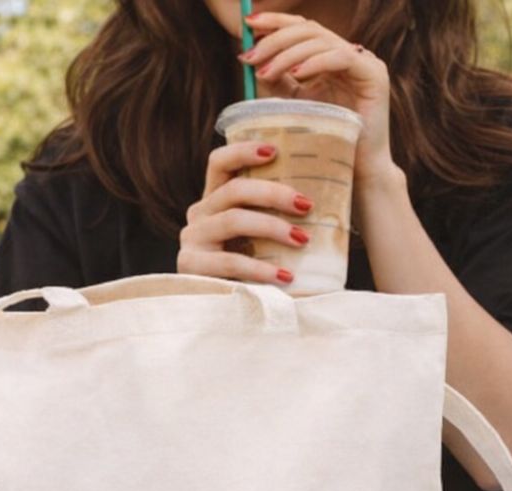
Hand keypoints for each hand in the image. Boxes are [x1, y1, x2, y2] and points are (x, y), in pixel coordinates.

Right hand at [178, 140, 314, 285]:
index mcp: (214, 200)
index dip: (244, 151)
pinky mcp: (190, 267)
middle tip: (307, 205)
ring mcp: (192, 240)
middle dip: (274, 194)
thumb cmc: (253, 271)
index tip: (275, 151)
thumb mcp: (261, 239)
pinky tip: (286, 276)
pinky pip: (229, 261)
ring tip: (303, 240)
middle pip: (234, 190)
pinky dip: (261, 268)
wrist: (223, 317)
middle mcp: (198, 215)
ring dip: (272, 227)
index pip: (220, 163)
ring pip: (233, 220)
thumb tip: (320, 200)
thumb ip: (274, 218)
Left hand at [239, 11, 396, 183]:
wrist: (356, 173)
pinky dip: (316, 62)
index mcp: (330, 58)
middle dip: (275, 39)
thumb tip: (249, 58)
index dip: (275, 21)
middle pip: (309, 29)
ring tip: (265, 72)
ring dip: (288, 54)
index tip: (247, 25)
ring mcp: (364, 62)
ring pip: (322, 40)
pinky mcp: (374, 75)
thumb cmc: (325, 144)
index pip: (302, 27)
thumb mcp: (294, 106)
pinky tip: (296, 73)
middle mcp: (349, 54)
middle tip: (249, 57)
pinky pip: (342, 58)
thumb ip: (277, 81)